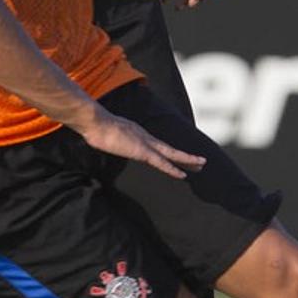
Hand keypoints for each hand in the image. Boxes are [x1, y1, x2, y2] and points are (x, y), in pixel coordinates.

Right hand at [78, 108, 206, 178]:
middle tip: (200, 161)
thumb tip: (99, 137)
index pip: (157, 145)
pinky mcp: (142, 152)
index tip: (177, 157)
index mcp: (137, 133)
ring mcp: (145, 144)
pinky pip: (162, 163)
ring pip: (171, 154)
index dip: (168, 152)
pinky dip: (173, 169)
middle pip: (169, 149)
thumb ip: (108, 136)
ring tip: (201, 164)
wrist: (95, 122)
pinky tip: (183, 175)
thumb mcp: (105, 133)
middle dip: (185, 156)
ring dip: (187, 160)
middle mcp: (145, 137)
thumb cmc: (95, 128)